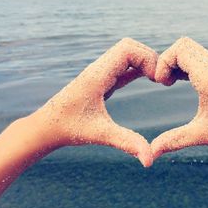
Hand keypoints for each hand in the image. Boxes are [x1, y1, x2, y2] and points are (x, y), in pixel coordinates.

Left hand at [32, 38, 157, 166]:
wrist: (46, 127)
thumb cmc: (69, 128)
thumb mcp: (100, 134)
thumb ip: (127, 143)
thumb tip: (149, 161)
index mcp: (98, 75)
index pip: (127, 49)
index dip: (147, 59)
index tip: (157, 80)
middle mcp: (99, 68)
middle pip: (129, 47)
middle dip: (149, 58)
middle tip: (161, 79)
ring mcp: (100, 73)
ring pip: (126, 54)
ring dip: (144, 62)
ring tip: (157, 80)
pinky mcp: (101, 80)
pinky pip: (123, 67)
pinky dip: (138, 69)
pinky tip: (148, 79)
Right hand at [151, 37, 207, 158]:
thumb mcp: (203, 134)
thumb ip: (174, 140)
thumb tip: (151, 153)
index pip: (179, 48)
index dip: (163, 62)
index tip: (161, 83)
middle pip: (184, 45)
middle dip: (168, 61)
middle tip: (164, 83)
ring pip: (192, 51)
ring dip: (178, 63)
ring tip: (171, 84)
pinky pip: (200, 58)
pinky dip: (188, 66)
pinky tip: (185, 83)